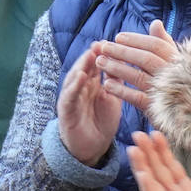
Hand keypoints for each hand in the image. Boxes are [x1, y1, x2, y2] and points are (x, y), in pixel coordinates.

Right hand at [57, 45, 121, 165]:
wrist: (91, 147)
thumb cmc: (101, 122)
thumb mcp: (112, 98)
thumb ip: (115, 81)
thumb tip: (125, 60)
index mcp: (91, 84)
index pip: (95, 64)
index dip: (101, 53)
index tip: (111, 42)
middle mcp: (79, 87)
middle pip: (84, 67)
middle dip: (91, 55)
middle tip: (100, 43)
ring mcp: (71, 97)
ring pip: (74, 77)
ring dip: (82, 65)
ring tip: (90, 54)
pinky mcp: (65, 109)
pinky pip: (69, 95)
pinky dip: (74, 85)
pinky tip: (81, 76)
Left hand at [95, 20, 178, 113]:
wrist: (190, 112)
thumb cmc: (178, 80)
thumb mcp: (175, 60)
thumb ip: (165, 42)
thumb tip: (156, 23)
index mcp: (177, 60)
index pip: (155, 45)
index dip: (135, 40)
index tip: (117, 37)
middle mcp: (174, 74)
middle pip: (145, 59)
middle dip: (122, 52)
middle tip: (103, 47)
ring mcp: (166, 91)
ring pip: (138, 77)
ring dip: (117, 68)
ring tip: (100, 62)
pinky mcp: (158, 107)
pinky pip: (137, 98)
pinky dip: (121, 90)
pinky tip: (107, 84)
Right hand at [126, 130, 190, 190]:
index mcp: (186, 190)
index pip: (171, 166)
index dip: (162, 150)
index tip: (155, 133)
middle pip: (158, 170)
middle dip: (148, 152)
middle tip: (138, 133)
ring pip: (153, 183)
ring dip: (142, 166)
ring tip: (134, 149)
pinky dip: (149, 188)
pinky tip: (142, 174)